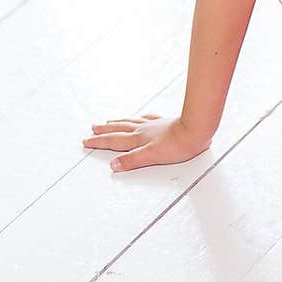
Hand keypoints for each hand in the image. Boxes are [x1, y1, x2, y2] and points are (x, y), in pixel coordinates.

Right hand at [82, 113, 211, 172]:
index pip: (114, 141)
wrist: (196, 130)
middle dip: (104, 131)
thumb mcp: (151, 157)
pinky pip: (147, 118)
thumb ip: (132, 161)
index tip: (86, 141)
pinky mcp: (164, 122)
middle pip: (119, 129)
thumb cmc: (177, 145)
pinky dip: (139, 117)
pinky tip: (140, 116)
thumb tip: (113, 165)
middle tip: (92, 129)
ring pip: (130, 122)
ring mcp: (153, 125)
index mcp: (138, 139)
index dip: (99, 142)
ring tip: (109, 121)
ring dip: (117, 122)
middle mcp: (143, 130)